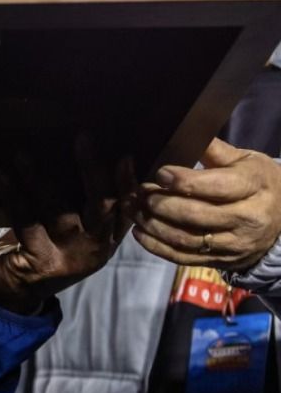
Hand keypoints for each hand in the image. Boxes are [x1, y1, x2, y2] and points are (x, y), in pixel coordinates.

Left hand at [0, 139, 134, 313]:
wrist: (11, 293)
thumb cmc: (41, 248)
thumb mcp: (69, 231)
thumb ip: (80, 203)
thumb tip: (81, 152)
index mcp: (106, 239)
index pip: (125, 208)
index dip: (128, 183)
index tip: (125, 155)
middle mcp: (93, 249)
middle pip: (101, 207)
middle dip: (93, 171)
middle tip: (83, 138)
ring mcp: (68, 257)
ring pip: (58, 212)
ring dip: (38, 180)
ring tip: (22, 154)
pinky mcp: (39, 262)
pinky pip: (26, 222)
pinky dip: (13, 196)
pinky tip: (2, 176)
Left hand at [128, 137, 280, 271]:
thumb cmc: (258, 182)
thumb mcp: (245, 160)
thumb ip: (214, 149)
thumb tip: (182, 132)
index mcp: (253, 187)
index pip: (216, 187)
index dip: (184, 182)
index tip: (160, 174)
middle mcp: (246, 219)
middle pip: (196, 215)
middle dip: (161, 204)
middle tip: (139, 192)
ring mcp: (234, 244)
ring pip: (186, 239)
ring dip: (153, 225)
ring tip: (134, 209)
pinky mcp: (222, 260)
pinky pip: (184, 258)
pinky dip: (157, 246)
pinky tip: (140, 232)